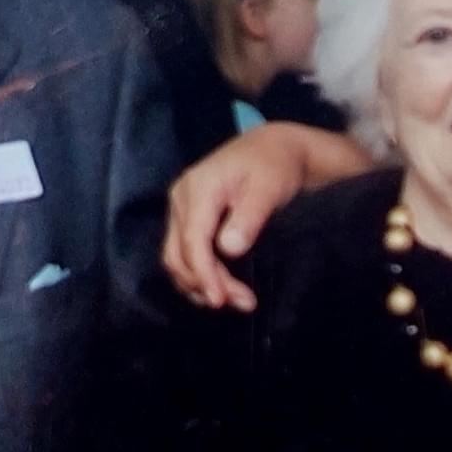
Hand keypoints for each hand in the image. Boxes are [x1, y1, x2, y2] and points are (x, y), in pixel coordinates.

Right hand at [163, 125, 343, 311]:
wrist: (272, 149)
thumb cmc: (274, 166)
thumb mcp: (269, 187)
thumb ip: (250, 217)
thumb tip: (229, 248)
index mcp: (199, 188)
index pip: (193, 240)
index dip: (205, 274)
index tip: (222, 300)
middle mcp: (181, 198)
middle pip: (179, 254)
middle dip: (206, 284)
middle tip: (243, 303)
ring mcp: (180, 208)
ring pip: (177, 257)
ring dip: (201, 284)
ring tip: (236, 300)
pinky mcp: (186, 217)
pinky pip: (182, 252)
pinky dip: (198, 274)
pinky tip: (220, 287)